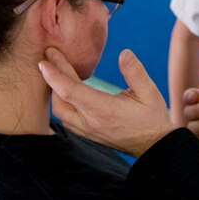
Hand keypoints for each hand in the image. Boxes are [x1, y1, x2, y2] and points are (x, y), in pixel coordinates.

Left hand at [39, 47, 173, 156]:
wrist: (154, 146)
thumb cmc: (153, 118)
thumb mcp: (150, 92)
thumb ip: (135, 72)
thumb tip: (124, 53)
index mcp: (104, 110)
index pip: (70, 91)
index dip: (55, 75)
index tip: (44, 61)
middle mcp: (91, 122)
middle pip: (60, 100)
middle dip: (52, 78)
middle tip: (49, 57)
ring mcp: (88, 131)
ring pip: (60, 112)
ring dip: (55, 91)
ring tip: (55, 71)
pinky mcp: (88, 134)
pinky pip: (66, 119)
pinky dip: (62, 102)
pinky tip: (66, 91)